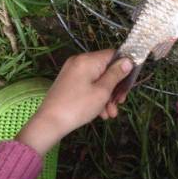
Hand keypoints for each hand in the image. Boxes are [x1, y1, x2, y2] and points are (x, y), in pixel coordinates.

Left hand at [15, 50, 131, 155]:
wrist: (49, 123)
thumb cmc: (78, 106)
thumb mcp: (102, 91)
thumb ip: (116, 75)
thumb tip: (128, 61)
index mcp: (88, 60)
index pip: (113, 54)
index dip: (124, 68)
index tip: (128, 85)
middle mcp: (79, 61)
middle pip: (105, 69)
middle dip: (114, 87)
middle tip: (120, 103)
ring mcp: (72, 72)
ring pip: (97, 80)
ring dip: (106, 96)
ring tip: (110, 114)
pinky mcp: (68, 83)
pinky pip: (87, 85)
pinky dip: (95, 97)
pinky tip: (100, 114)